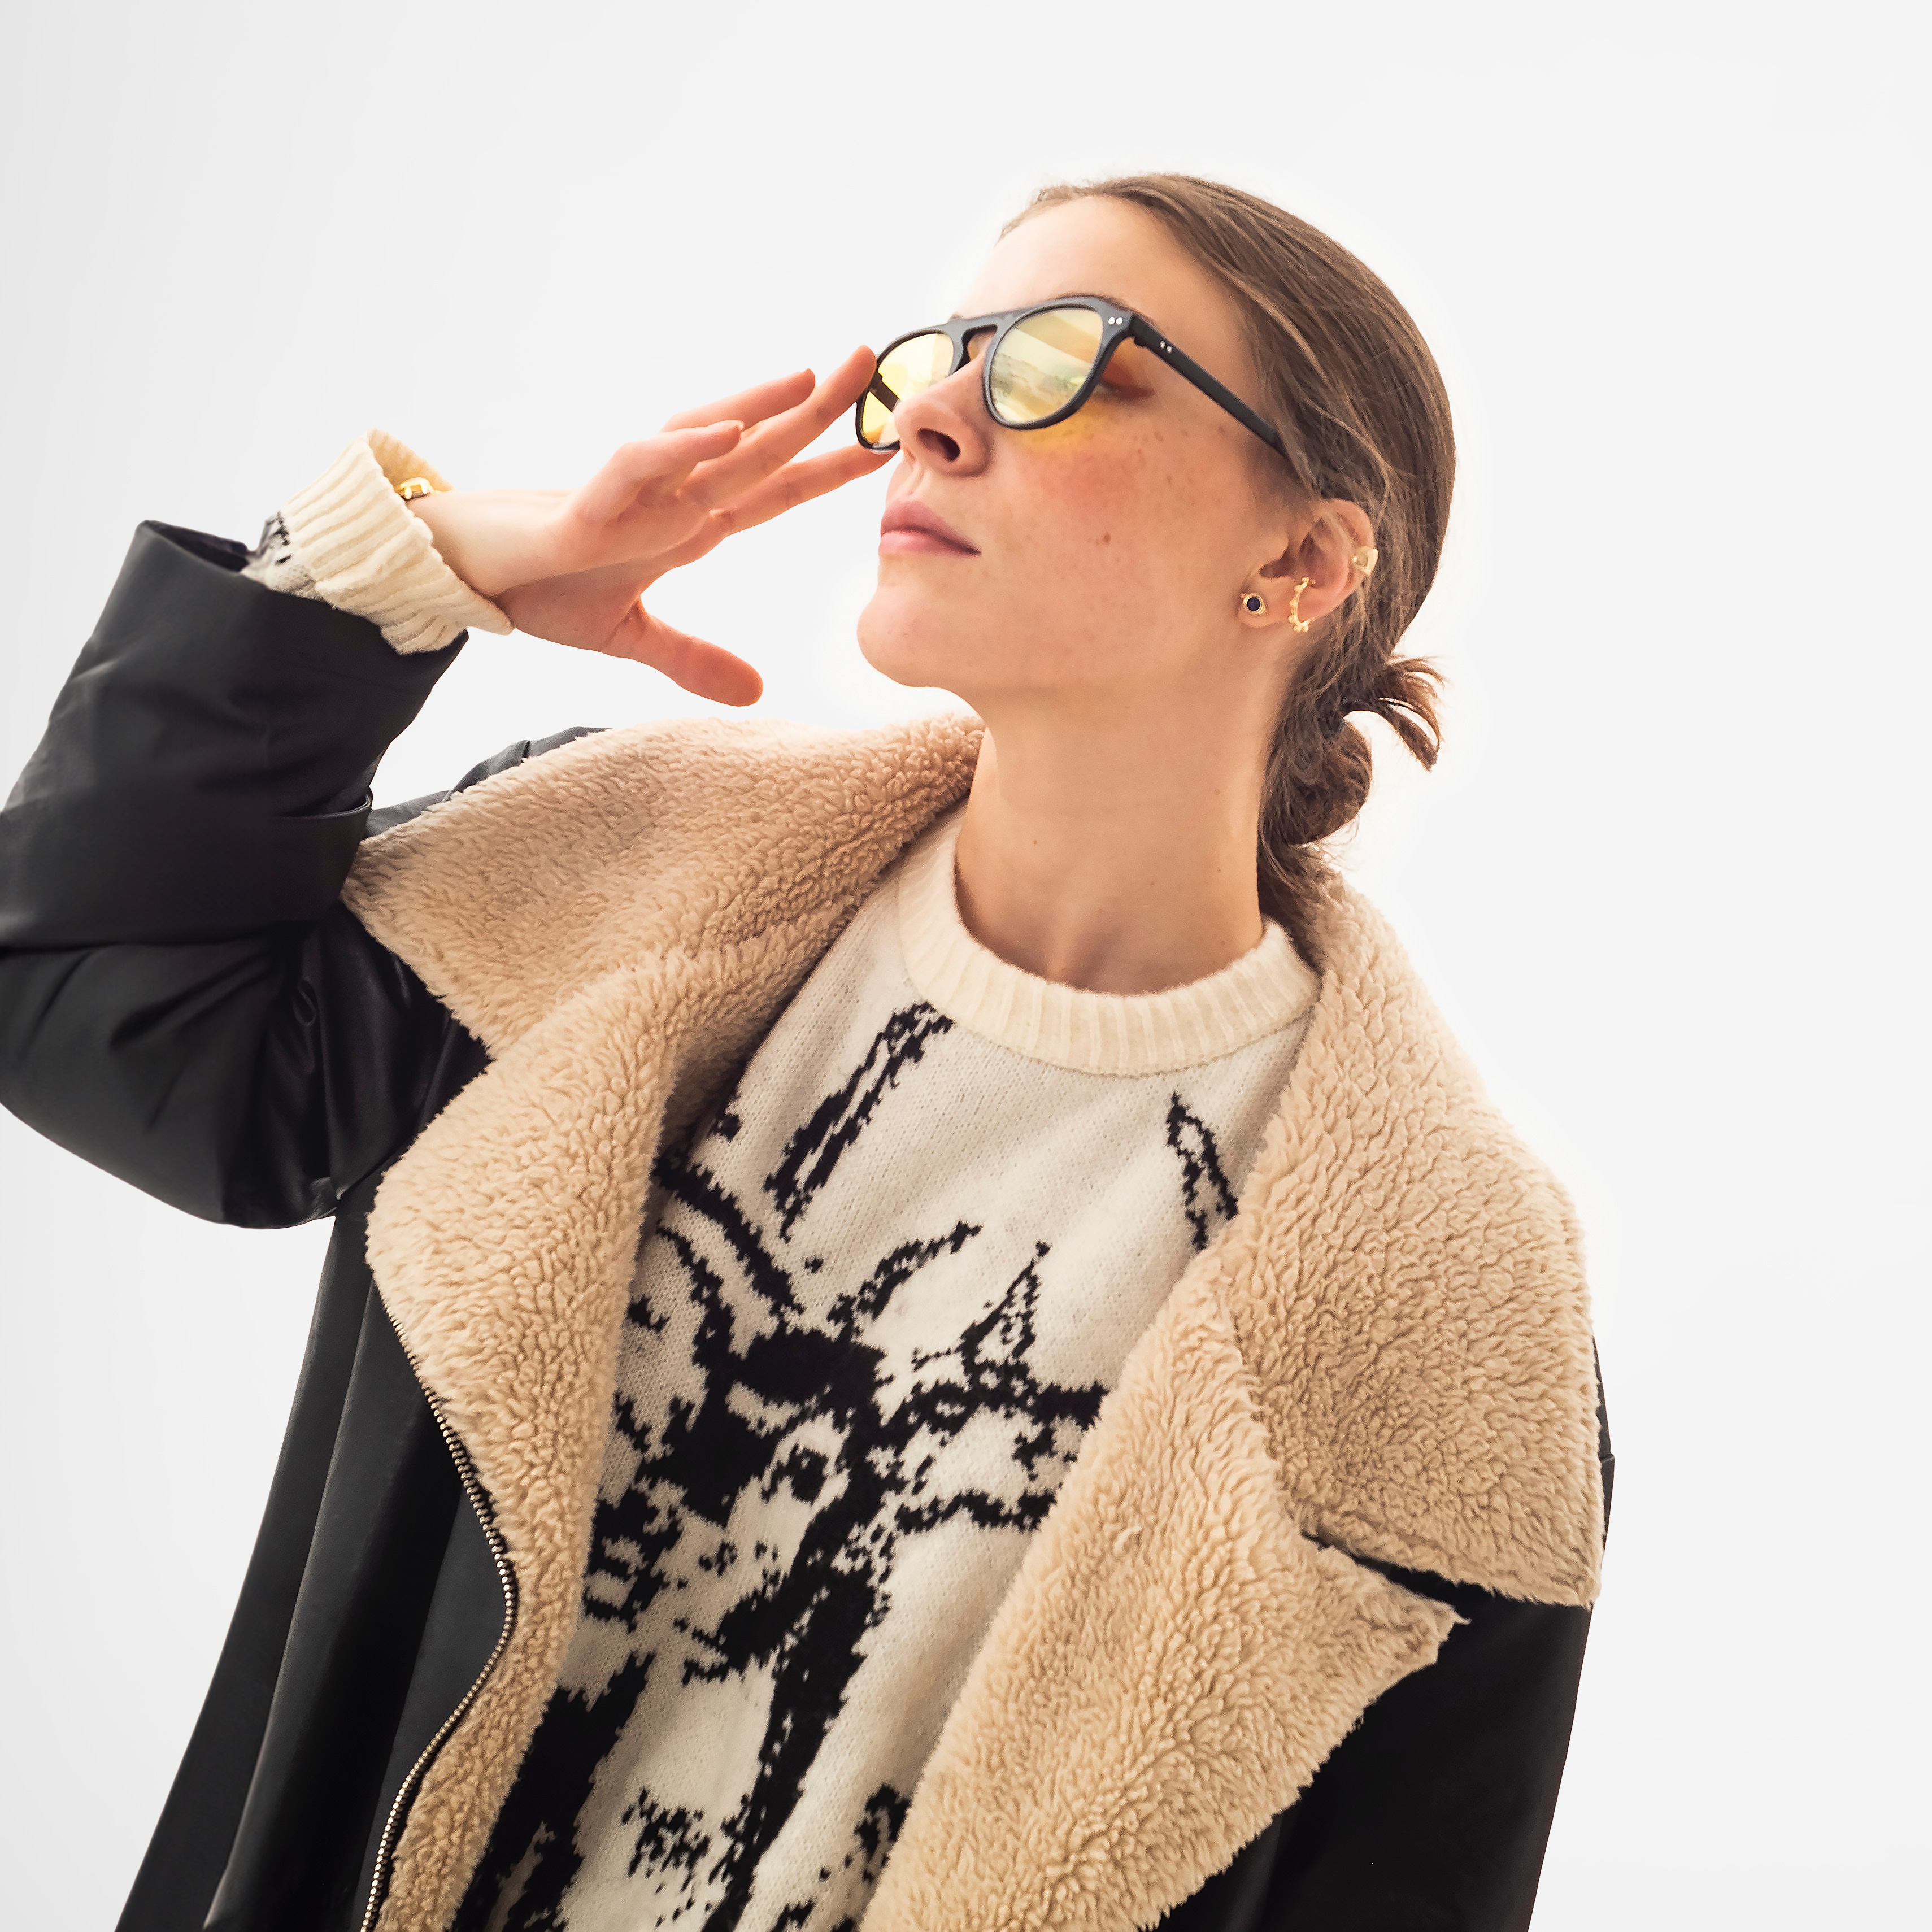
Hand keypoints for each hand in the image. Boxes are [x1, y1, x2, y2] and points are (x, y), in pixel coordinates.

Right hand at [407, 346, 888, 703]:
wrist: (464, 579)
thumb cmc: (540, 585)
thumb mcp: (629, 635)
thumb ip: (691, 658)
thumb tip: (755, 693)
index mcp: (686, 525)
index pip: (774, 491)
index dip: (829, 470)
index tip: (885, 448)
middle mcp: (668, 499)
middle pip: (756, 448)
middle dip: (816, 410)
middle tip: (876, 364)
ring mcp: (630, 498)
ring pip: (704, 440)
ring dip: (758, 408)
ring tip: (814, 379)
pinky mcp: (584, 507)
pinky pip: (637, 466)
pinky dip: (680, 449)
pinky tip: (726, 432)